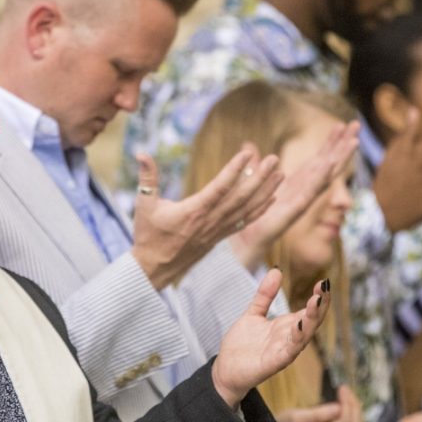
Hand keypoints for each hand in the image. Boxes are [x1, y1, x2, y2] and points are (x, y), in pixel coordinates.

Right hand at [132, 148, 281, 290]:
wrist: (154, 269)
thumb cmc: (148, 235)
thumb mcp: (144, 205)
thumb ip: (146, 178)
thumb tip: (140, 152)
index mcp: (193, 211)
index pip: (219, 188)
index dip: (234, 170)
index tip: (248, 154)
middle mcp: (210, 221)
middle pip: (240, 197)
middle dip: (260, 177)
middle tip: (274, 159)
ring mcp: (217, 231)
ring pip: (247, 209)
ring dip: (265, 191)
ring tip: (280, 174)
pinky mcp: (219, 237)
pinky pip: (244, 222)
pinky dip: (260, 210)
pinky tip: (272, 198)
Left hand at [212, 271, 330, 408]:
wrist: (225, 370)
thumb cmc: (242, 345)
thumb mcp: (253, 314)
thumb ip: (265, 295)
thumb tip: (276, 270)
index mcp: (287, 327)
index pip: (309, 311)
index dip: (318, 297)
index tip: (323, 282)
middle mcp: (289, 339)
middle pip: (311, 322)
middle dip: (320, 306)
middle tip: (324, 288)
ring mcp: (283, 351)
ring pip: (304, 335)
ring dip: (311, 319)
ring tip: (316, 302)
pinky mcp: (274, 363)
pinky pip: (289, 351)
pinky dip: (296, 339)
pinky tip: (299, 326)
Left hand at [230, 121, 359, 271]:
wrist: (244, 239)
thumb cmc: (250, 213)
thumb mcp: (253, 181)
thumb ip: (255, 164)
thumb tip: (248, 144)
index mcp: (297, 183)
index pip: (319, 159)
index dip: (331, 143)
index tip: (341, 125)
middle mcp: (304, 190)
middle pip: (328, 164)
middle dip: (342, 145)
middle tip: (356, 125)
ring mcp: (303, 200)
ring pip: (326, 176)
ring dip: (340, 159)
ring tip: (354, 142)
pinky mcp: (295, 210)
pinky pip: (311, 192)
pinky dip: (322, 178)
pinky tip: (331, 164)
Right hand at [257, 385, 365, 421]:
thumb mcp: (295, 418)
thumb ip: (317, 414)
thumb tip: (339, 407)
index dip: (347, 404)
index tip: (342, 388)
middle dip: (354, 406)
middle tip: (345, 388)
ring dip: (355, 411)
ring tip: (346, 394)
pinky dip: (351, 416)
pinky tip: (344, 404)